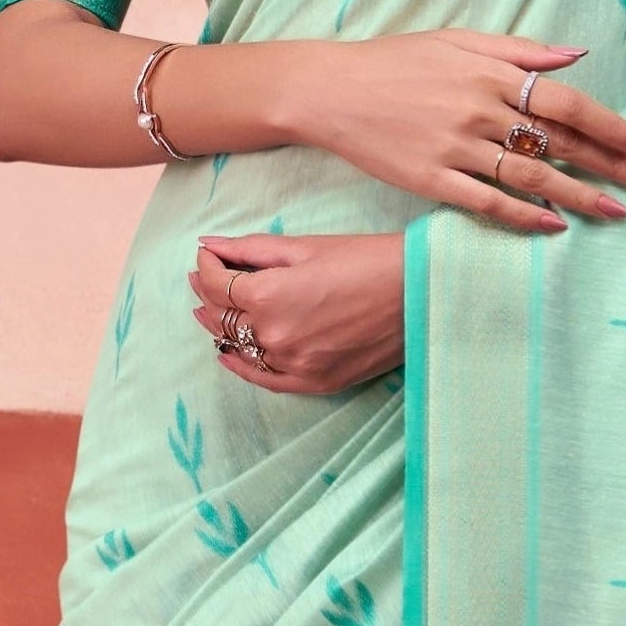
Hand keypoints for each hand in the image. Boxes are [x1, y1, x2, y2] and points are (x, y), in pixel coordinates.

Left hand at [190, 233, 409, 396]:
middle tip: (205, 278)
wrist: (420, 292)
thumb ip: (250, 250)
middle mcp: (275, 335)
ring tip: (212, 311)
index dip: (206, 266)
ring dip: (221, 327)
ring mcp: (294, 363)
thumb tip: (208, 245)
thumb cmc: (367, 260)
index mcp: (268, 295)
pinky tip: (227, 354)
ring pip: (239, 347)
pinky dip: (241, 366)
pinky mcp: (315, 381)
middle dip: (208, 293)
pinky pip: (265, 379)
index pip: (216, 283)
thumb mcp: (305, 247)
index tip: (208, 256)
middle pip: (222, 317)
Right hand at [279, 28, 625, 232]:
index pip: (567, 101)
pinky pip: (487, 203)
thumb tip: (577, 54)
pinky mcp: (430, 179)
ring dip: (580, 196)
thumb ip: (520, 49)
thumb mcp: (458, 40)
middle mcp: (480, 110)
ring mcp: (456, 147)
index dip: (609, 124)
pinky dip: (524, 215)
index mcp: (491, 73)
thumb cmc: (396, 61)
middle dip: (612, 165)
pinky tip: (555, 226)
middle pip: (560, 142)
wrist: (330, 89)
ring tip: (617, 212)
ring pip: (532, 176)